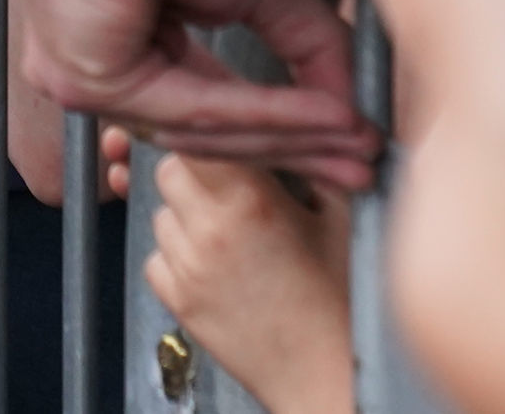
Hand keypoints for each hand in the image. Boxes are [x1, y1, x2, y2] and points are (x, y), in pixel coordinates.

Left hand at [11, 0, 380, 189]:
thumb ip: (308, 51)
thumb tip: (359, 113)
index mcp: (125, 49)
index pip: (209, 109)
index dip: (286, 132)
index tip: (352, 148)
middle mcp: (99, 72)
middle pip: (211, 130)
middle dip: (298, 149)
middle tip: (365, 165)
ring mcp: (87, 82)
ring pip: (208, 128)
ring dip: (296, 136)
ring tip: (360, 140)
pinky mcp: (91, 82)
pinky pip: (195, 110)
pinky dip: (271, 114)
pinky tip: (330, 117)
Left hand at [145, 156, 356, 413]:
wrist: (333, 374)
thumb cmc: (347, 302)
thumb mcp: (343, 218)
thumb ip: (314, 165)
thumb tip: (301, 129)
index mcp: (250, 201)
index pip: (194, 138)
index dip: (206, 134)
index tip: (220, 139)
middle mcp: (208, 230)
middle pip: (169, 170)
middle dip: (195, 173)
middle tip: (233, 190)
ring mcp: (188, 267)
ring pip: (160, 213)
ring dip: (186, 215)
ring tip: (235, 235)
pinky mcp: (177, 300)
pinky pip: (157, 258)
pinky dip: (177, 257)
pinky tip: (219, 265)